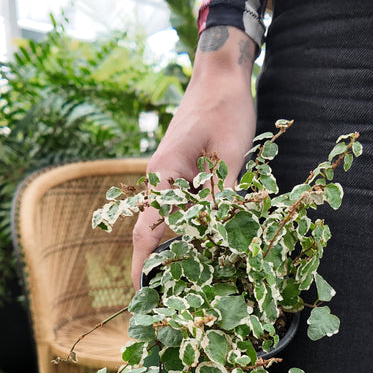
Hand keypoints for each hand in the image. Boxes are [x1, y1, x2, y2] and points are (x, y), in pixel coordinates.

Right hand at [131, 26, 256, 288]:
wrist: (220, 76)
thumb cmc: (226, 109)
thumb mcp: (231, 155)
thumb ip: (223, 195)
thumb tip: (223, 234)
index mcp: (165, 174)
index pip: (148, 230)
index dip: (144, 264)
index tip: (140, 291)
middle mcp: (159, 177)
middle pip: (146, 229)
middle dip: (148, 263)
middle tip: (156, 296)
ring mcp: (166, 174)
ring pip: (160, 220)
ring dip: (164, 248)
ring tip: (176, 278)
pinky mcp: (178, 171)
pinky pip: (172, 207)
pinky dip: (178, 228)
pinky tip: (193, 243)